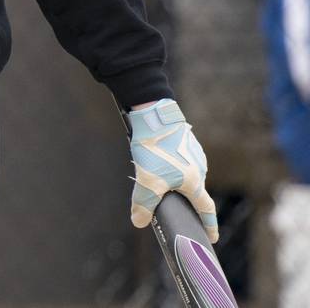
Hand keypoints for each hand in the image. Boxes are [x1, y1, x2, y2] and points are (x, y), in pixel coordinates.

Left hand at [128, 98, 218, 241]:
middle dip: (186, 201)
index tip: (212, 237)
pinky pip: (181, 160)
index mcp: (194, 182)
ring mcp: (194, 154)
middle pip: (194, 192)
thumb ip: (143, 204)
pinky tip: (158, 162)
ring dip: (176, 181)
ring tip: (158, 180)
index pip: (206, 209)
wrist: (155, 114)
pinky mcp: (186, 142)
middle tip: (174, 206)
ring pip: (187, 174)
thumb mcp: (147, 180)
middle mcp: (200, 169)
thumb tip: (139, 222)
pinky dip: (172, 166)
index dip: (209, 225)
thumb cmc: (155, 148)